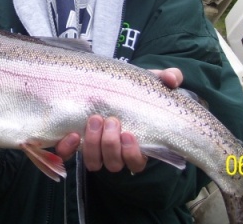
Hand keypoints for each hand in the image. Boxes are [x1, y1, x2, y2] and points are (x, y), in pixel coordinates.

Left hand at [55, 67, 182, 172]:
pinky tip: (73, 133)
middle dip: (110, 144)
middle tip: (110, 120)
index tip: (129, 134)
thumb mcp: (152, 82)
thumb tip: (173, 79)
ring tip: (94, 120)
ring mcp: (96, 149)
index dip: (132, 153)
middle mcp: (116, 153)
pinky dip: (70, 147)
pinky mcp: (77, 142)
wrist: (110, 86)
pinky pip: (69, 154)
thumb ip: (168, 78)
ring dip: (93, 144)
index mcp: (137, 145)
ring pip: (94, 162)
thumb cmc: (135, 90)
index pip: (137, 162)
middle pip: (113, 163)